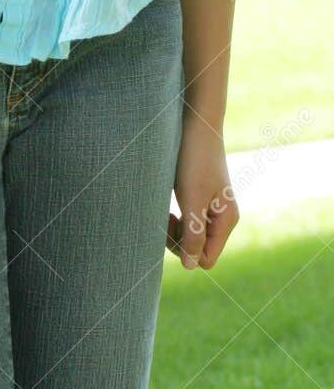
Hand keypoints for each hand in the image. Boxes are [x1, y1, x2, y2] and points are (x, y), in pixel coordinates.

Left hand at [166, 113, 238, 268]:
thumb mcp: (192, 197)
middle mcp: (221, 217)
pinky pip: (187, 220)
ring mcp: (211, 208)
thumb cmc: (194, 158)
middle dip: (177, 239)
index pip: (206, 259)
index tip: (170, 227)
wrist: (195, 122)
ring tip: (163, 209)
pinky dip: (174, 217)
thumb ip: (193, 233)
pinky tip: (166, 204)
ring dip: (174, 228)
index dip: (184, 251)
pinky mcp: (199, 197)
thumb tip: (191, 266)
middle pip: (197, 250)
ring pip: (190, 235)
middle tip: (163, 217)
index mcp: (226, 220)